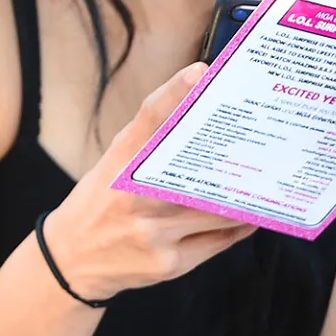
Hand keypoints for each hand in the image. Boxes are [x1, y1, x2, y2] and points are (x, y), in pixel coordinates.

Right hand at [39, 64, 254, 300]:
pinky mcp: (168, 263)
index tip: (199, 72)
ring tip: (265, 184)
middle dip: (231, 160)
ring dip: (245, 199)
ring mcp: (151, 233)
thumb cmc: (99, 203)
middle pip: (196, 171)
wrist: (69, 260)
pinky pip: (218, 241)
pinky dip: (238, 227)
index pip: (145, 122)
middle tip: (264, 143)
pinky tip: (249, 216)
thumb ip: (148, 146)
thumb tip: (199, 112)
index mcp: (116, 166)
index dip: (172, 94)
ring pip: (218, 212)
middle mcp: (132, 198)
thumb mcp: (112, 168)